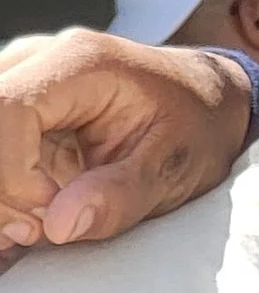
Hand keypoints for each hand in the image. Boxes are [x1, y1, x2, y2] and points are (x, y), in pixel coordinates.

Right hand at [0, 29, 252, 254]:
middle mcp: (38, 60)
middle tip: (37, 231)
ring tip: (36, 229)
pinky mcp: (15, 109)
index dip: (12, 172)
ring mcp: (21, 81)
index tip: (48, 216)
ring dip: (1, 195)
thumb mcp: (175, 168)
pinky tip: (30, 220)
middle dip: (2, 190)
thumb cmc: (195, 128)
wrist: (204, 102)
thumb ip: (121, 196)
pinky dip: (6, 194)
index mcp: (81, 63)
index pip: (7, 109)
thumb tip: (58, 225)